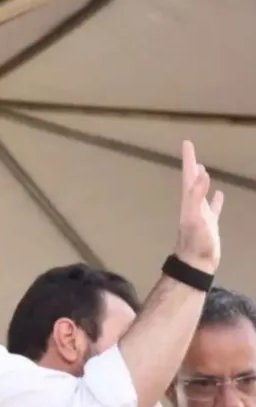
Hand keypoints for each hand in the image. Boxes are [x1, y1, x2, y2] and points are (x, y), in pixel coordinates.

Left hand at [174, 140, 223, 272]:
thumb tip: (201, 174)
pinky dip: (216, 200)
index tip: (186, 143)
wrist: (197, 263)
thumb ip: (196, 196)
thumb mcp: (196, 217)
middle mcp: (193, 205)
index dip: (188, 159)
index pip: (188, 176)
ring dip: (202, 180)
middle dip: (191, 165)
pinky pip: (214, 208)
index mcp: (189, 201)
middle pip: (192, 180)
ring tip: (202, 168)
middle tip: (190, 150)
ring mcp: (202, 215)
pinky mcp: (210, 224)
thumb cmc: (196, 241)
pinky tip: (220, 194)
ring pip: (201, 193)